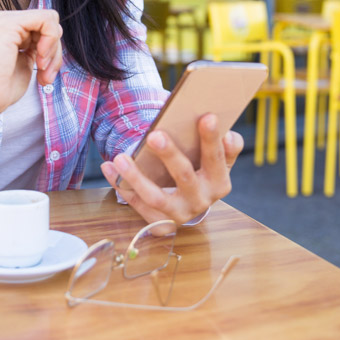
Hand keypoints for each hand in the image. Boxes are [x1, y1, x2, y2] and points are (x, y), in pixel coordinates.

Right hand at [0, 9, 62, 146]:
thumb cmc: (3, 87)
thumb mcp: (27, 60)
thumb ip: (39, 46)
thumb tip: (56, 37)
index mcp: (10, 28)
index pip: (44, 27)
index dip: (53, 49)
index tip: (45, 71)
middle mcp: (7, 20)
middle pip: (50, 24)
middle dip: (55, 50)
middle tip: (46, 73)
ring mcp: (7, 19)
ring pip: (51, 21)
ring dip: (54, 49)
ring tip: (43, 71)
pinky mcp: (10, 23)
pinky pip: (46, 19)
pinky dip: (51, 40)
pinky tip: (40, 58)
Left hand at [99, 113, 243, 224]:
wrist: (191, 205)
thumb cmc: (202, 171)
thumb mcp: (217, 161)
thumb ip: (226, 147)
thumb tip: (229, 135)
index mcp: (219, 182)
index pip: (218, 159)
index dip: (213, 140)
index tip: (207, 116)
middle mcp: (202, 201)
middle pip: (184, 176)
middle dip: (169, 155)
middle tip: (155, 135)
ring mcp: (180, 214)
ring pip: (156, 197)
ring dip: (136, 176)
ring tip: (120, 157)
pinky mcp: (160, 223)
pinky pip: (136, 203)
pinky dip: (121, 185)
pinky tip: (109, 167)